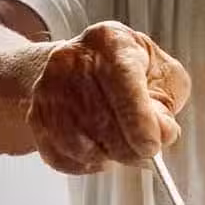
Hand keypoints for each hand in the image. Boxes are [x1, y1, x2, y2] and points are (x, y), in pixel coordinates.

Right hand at [28, 21, 190, 175]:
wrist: (78, 68)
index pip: (123, 83)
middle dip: (131, 148)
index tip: (152, 146)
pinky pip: (67, 158)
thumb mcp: (161, 75)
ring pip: (85, 146)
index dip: (140, 122)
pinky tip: (98, 146)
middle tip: (145, 151)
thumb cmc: (128, 73)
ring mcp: (49, 90)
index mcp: (110, 42)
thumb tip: (162, 134)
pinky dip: (89, 163)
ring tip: (119, 141)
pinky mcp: (36, 119)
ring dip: (111, 155)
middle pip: (104, 122)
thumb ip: (168, 104)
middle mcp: (72, 61)